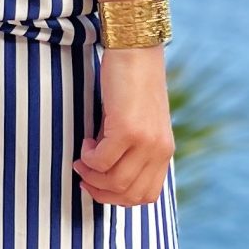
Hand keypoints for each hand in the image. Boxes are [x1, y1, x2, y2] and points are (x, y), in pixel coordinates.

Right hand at [76, 46, 173, 207]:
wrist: (136, 50)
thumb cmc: (132, 83)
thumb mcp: (138, 123)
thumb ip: (131, 149)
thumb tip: (105, 174)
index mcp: (164, 151)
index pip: (146, 196)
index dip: (118, 198)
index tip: (98, 183)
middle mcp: (159, 150)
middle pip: (128, 195)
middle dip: (100, 190)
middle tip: (84, 172)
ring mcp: (145, 141)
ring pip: (114, 182)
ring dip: (91, 174)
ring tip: (84, 156)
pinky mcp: (128, 129)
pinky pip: (102, 161)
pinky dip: (88, 157)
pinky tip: (87, 140)